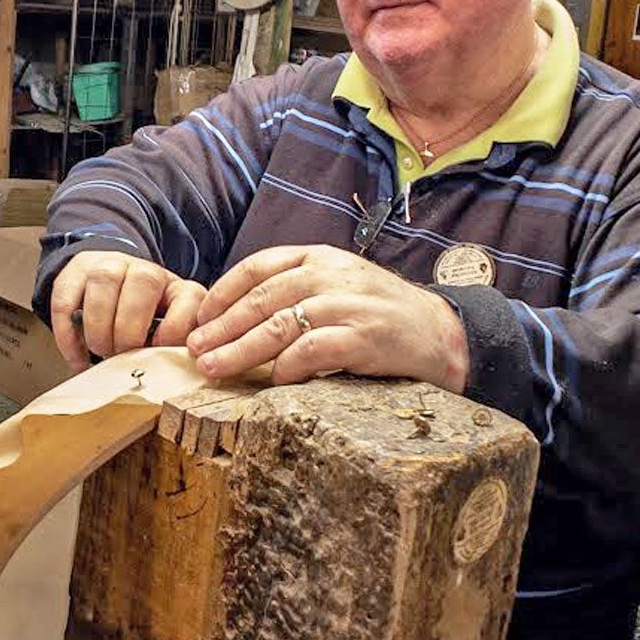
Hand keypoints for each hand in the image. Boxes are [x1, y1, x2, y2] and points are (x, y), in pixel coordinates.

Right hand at [50, 251, 207, 370]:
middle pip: (144, 281)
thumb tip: (169, 377)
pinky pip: (66, 301)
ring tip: (100, 352)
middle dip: (131, 329)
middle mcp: (145, 270)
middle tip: (123, 356)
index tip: (159, 352)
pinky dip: (69, 336)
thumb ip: (172, 350)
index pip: (189, 296)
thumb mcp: (166, 334)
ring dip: (100, 328)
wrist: (110, 287)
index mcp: (177, 287)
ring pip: (104, 282)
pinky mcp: (75, 274)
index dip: (176, 328)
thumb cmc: (142, 323)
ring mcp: (109, 266)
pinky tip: (77, 358)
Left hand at [186, 245, 469, 389]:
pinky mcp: (365, 338)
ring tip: (213, 369)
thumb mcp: (340, 287)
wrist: (444, 334)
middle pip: (261, 299)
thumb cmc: (382, 316)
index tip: (200, 318)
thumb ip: (298, 292)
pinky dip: (287, 366)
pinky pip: (312, 350)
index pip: (259, 266)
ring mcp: (349, 305)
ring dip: (239, 350)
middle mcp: (332, 275)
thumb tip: (238, 318)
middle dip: (222, 326)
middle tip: (195, 351)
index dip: (223, 292)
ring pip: (278, 324)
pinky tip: (272, 381)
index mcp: (321, 258)